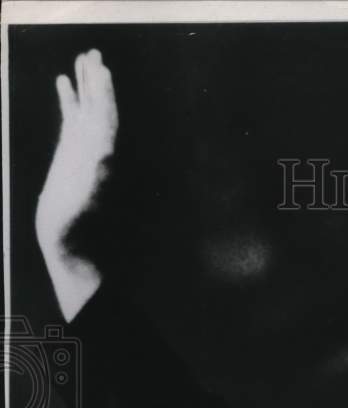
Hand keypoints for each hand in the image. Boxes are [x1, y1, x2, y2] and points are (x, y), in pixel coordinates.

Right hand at [35, 49, 117, 256]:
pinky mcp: (70, 151)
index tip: (102, 71)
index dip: (104, 94)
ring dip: (85, 83)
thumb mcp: (87, 193)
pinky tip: (63, 81)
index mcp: (102, 155)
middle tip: (94, 52)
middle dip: (97, 81)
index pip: (106, 117)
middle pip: (99, 107)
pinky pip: (71, 119)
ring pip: (85, 108)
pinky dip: (69, 100)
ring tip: (84, 56)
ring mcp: (83, 147)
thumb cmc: (78, 222)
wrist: (68, 238)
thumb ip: (97, 169)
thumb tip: (105, 151)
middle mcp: (96, 148)